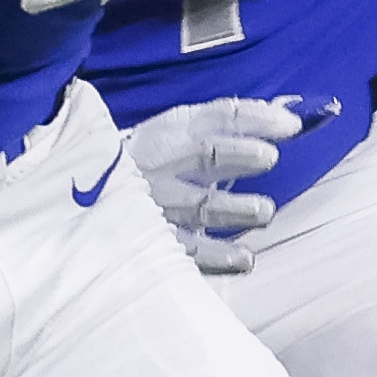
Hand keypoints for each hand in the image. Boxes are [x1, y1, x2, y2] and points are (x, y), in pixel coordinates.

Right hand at [127, 97, 312, 273]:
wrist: (86, 196)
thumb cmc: (147, 163)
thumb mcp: (179, 136)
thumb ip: (232, 128)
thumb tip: (291, 119)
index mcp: (168, 131)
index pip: (217, 117)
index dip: (256, 119)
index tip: (291, 126)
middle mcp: (160, 163)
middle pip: (201, 154)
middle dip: (237, 154)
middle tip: (268, 157)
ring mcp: (155, 204)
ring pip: (199, 205)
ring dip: (234, 207)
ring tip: (264, 211)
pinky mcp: (152, 240)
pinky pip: (187, 249)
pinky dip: (217, 255)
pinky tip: (244, 259)